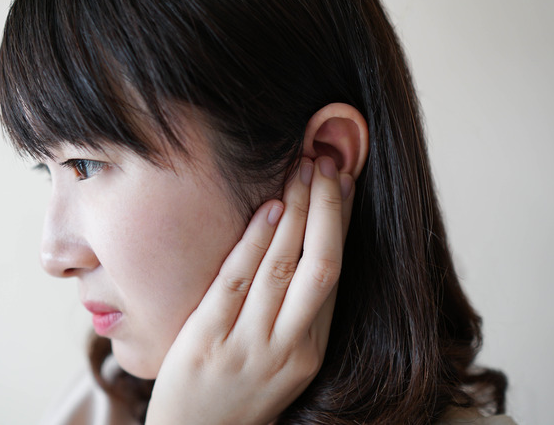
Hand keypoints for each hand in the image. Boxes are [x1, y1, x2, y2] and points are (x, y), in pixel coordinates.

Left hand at [145, 156, 354, 424]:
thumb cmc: (236, 392)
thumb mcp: (279, 361)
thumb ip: (294, 314)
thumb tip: (305, 248)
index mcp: (309, 351)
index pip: (334, 276)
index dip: (342, 225)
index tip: (345, 182)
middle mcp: (287, 349)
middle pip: (321, 267)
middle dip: (328, 210)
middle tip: (329, 162)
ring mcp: (247, 347)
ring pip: (283, 269)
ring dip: (297, 212)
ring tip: (304, 168)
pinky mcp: (207, 342)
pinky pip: (237, 282)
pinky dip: (255, 240)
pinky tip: (269, 206)